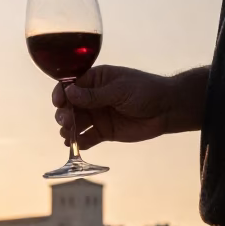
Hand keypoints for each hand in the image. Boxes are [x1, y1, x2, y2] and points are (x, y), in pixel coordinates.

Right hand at [53, 65, 208, 150]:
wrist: (166, 109)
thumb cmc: (145, 91)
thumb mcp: (119, 90)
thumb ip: (94, 95)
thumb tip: (69, 92)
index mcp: (96, 79)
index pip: (71, 84)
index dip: (61, 93)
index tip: (58, 101)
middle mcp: (93, 97)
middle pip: (70, 106)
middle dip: (64, 113)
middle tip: (66, 121)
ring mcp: (97, 115)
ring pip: (76, 123)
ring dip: (68, 129)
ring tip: (68, 134)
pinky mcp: (104, 132)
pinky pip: (87, 138)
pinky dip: (78, 142)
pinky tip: (73, 145)